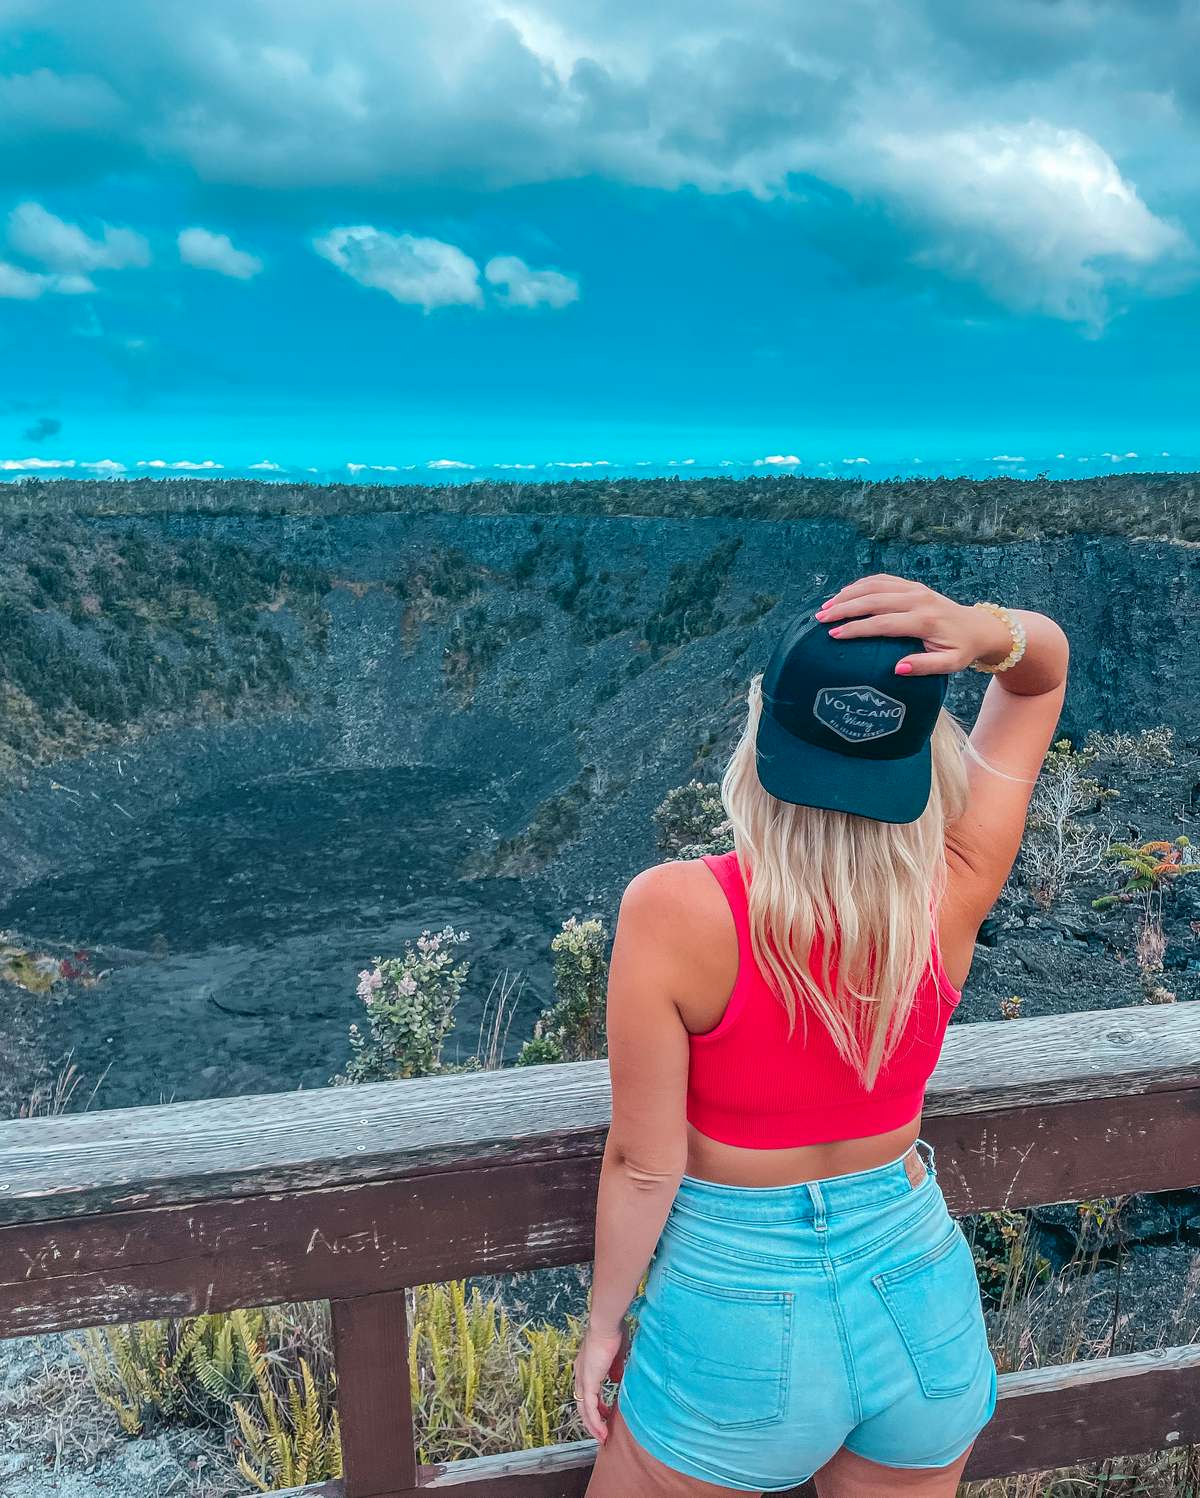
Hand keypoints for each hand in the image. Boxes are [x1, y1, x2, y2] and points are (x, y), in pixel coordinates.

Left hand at [573, 1320, 629, 1443]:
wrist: (606, 1324)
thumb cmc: (613, 1331)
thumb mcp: (616, 1353)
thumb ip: (614, 1368)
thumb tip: (615, 1380)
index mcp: (586, 1365)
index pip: (587, 1390)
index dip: (595, 1403)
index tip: (606, 1412)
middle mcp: (581, 1373)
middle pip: (583, 1403)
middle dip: (593, 1419)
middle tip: (602, 1431)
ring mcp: (583, 1378)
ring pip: (585, 1409)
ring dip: (594, 1425)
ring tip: (602, 1437)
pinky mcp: (588, 1383)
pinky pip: (590, 1408)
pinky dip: (595, 1422)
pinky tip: (602, 1431)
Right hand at [815, 574, 1010, 675]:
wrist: (978, 627)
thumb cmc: (961, 650)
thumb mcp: (950, 665)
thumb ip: (924, 667)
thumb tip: (897, 668)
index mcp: (925, 620)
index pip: (883, 622)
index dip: (856, 628)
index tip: (834, 635)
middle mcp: (917, 599)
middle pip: (873, 600)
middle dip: (844, 608)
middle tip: (820, 618)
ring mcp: (914, 589)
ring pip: (874, 586)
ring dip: (848, 594)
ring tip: (826, 606)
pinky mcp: (912, 585)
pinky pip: (882, 580)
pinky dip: (860, 585)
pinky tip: (844, 594)